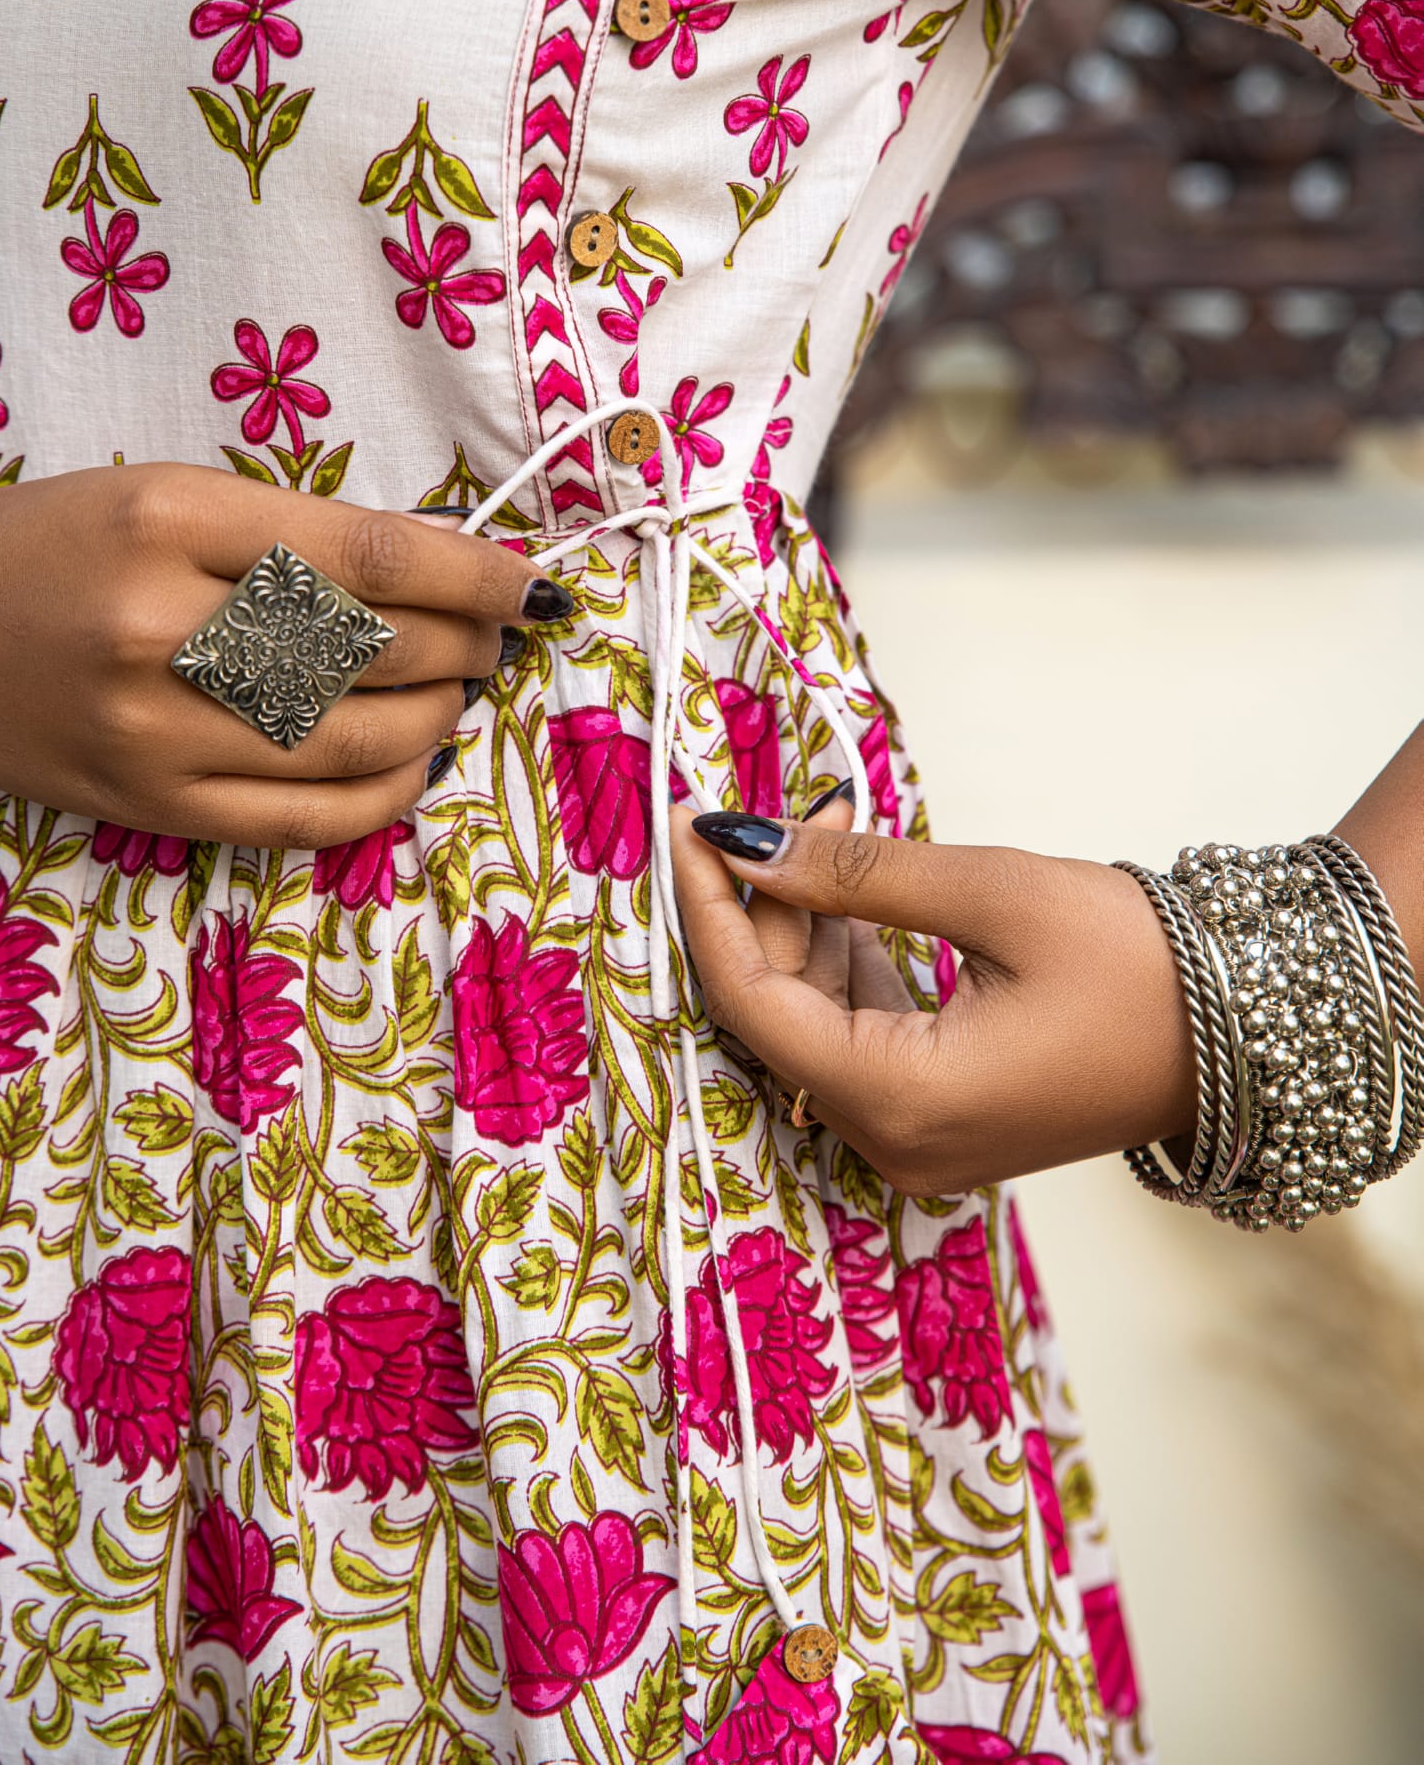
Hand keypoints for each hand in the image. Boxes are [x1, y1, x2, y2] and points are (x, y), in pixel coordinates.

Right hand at [0, 464, 567, 848]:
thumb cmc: (51, 544)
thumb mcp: (167, 494)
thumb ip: (297, 529)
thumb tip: (448, 571)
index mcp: (170, 522)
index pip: (370, 558)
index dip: (475, 577)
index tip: (532, 584)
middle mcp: (161, 630)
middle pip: (373, 652)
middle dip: (465, 646)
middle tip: (494, 635)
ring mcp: (153, 733)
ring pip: (354, 744)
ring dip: (438, 719)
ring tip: (459, 691)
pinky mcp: (147, 809)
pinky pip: (303, 822)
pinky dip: (384, 798)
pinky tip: (413, 764)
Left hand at [670, 801, 1196, 1193]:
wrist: (1256, 1030)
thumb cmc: (1134, 961)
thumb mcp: (987, 895)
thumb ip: (853, 875)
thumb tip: (741, 843)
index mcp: (898, 1100)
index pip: (748, 1000)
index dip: (708, 906)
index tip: (688, 819)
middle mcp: (894, 1141)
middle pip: (776, 1016)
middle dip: (767, 904)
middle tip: (794, 803)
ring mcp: (920, 1140)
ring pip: (814, 1024)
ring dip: (808, 926)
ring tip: (836, 824)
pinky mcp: (946, 1120)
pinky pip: (860, 1040)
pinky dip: (848, 964)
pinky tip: (858, 893)